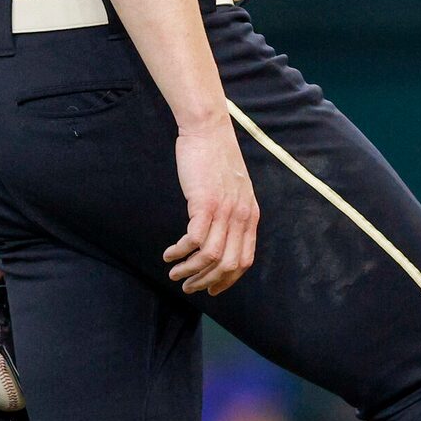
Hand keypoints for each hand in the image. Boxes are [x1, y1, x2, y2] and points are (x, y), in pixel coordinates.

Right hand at [165, 114, 257, 295]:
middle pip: (228, 265)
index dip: (227, 280)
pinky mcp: (205, 203)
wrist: (208, 130)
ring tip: (175, 273)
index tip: (211, 290)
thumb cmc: (216, 158)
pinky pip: (195, 240)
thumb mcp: (234, 190)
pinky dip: (181, 252)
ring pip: (211, 257)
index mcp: (250, 216)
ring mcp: (225, 211)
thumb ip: (232, 213)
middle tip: (188, 287)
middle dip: (206, 282)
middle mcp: (241, 217)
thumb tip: (221, 235)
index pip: (244, 261)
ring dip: (190, 271)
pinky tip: (170, 253)